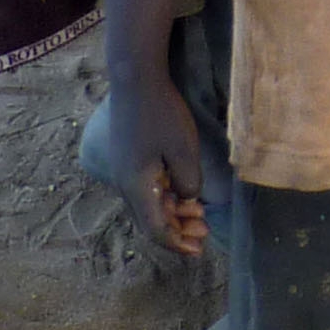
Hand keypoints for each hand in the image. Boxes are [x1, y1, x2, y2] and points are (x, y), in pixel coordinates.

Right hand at [80, 64, 215, 257]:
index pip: (156, 230)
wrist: (135, 79)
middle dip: (178, 231)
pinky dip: (167, 197)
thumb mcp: (184, 150)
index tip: (198, 250)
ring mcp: (125, 171)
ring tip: (199, 214)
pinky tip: (184, 192)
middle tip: (205, 233)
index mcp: (137, 188)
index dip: (177, 244)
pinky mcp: (129, 159)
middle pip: (151, 221)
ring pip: (149, 205)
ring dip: (174, 213)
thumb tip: (187, 199)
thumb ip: (188, 182)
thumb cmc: (161, 113)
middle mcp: (126, 185)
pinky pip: (147, 190)